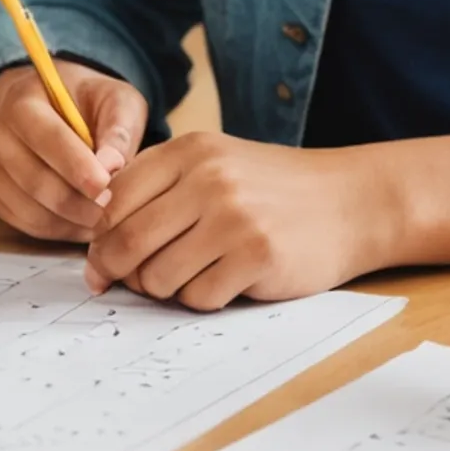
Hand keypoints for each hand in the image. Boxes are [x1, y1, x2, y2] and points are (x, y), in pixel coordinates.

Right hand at [0, 61, 147, 242]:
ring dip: (70, 222)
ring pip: (29, 210)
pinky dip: (56, 230)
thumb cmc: (81, 102)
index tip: (105, 185)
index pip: (48, 139)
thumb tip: (112, 165)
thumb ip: (119, 128)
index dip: (77, 167)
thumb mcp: (111, 98)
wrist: (34, 105)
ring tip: (101, 218)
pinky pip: (23, 222)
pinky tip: (82, 223)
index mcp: (24, 101)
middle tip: (110, 207)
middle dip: (78, 203)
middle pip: (36, 181)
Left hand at [85, 133, 380, 309]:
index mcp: (190, 151)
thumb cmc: (274, 190)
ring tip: (194, 274)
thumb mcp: (216, 165)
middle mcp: (209, 178)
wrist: (352, 201)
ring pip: (158, 277)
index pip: (112, 200)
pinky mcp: (257, 256)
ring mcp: (234, 217)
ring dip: (166, 289)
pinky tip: (228, 280)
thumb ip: (158, 192)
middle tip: (128, 284)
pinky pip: (199, 297)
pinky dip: (204, 299)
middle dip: (118, 273)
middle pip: (127, 242)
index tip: (103, 261)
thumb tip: (97, 250)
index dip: (99, 239)